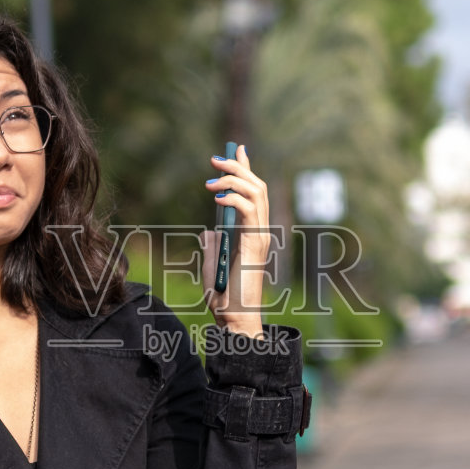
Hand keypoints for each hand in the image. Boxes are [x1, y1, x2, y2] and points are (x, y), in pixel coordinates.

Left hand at [200, 144, 269, 337]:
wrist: (233, 319)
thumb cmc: (224, 299)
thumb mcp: (213, 266)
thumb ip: (213, 246)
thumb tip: (208, 231)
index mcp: (252, 234)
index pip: (253, 194)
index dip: (246, 170)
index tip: (238, 150)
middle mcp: (261, 232)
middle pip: (257, 187)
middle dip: (238, 167)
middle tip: (216, 157)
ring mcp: (261, 236)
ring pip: (257, 193)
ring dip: (235, 177)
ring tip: (214, 173)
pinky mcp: (256, 243)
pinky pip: (249, 211)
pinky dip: (234, 198)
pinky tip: (217, 196)